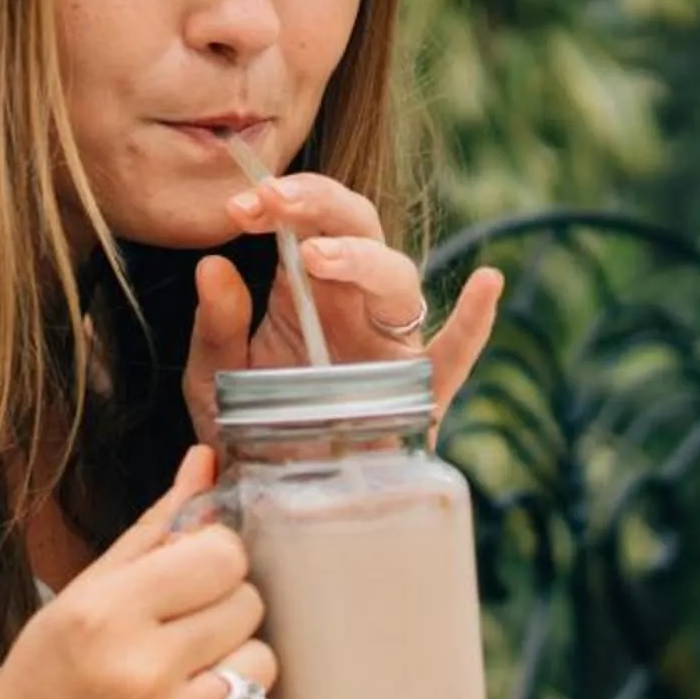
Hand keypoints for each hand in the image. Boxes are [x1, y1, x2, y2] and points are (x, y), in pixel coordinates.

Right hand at [0, 448, 273, 698]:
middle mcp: (136, 672)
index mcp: (103, 613)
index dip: (215, 565)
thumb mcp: (76, 603)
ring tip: (176, 688)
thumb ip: (150, 534)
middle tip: (175, 641)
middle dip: (222, 618)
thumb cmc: (40, 693)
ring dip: (231, 672)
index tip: (191, 582)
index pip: (223, 554)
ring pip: (262, 667)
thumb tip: (207, 460)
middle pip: (249, 607)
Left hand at [182, 171, 503, 445]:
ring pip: (397, 279)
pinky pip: (453, 357)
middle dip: (320, 205)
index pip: (307, 221)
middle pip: (359, 229)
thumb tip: (211, 265)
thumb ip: (217, 326)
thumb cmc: (247, 431)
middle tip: (274, 200)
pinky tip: (488, 284)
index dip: (283, 201)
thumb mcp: (214, 378)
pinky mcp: (418, 394)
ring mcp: (389, 345)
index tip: (242, 203)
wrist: (270, 498)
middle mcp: (354, 304)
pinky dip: (475, 324)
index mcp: (307, 288)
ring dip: (363, 257)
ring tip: (317, 254)